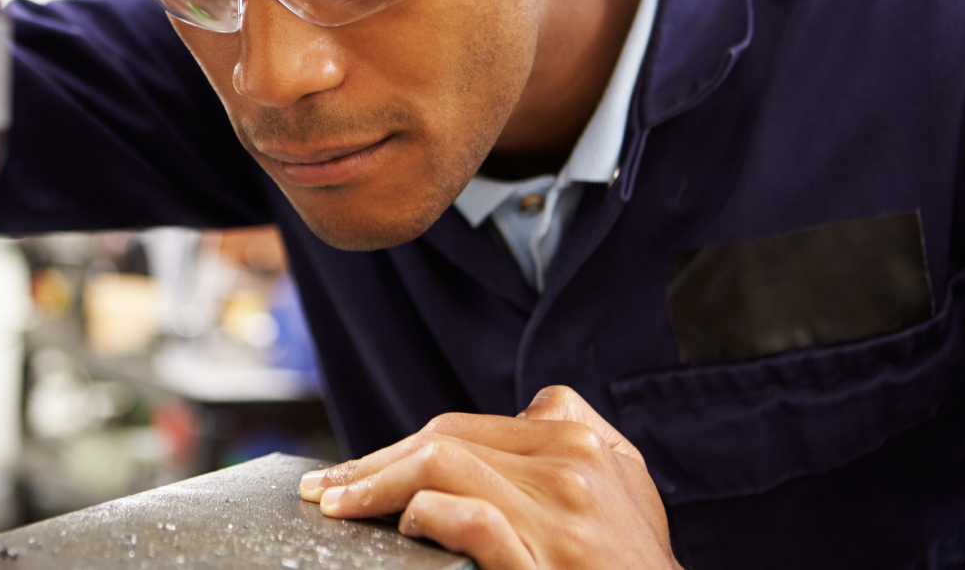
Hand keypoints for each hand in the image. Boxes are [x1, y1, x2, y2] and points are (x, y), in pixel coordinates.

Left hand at [298, 386, 679, 569]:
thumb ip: (581, 439)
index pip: (467, 427)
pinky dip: (424, 515)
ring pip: (443, 465)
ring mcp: (559, 517)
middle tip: (327, 487)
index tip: (364, 469)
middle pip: (444, 441)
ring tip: (339, 506)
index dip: (404, 446)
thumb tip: (531, 410)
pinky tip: (402, 527)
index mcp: (581, 444)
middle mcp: (571, 469)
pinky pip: (470, 519)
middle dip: (374, 462)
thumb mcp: (629, 489)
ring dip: (375, 484)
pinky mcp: (544, 564)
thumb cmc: (637, 568)